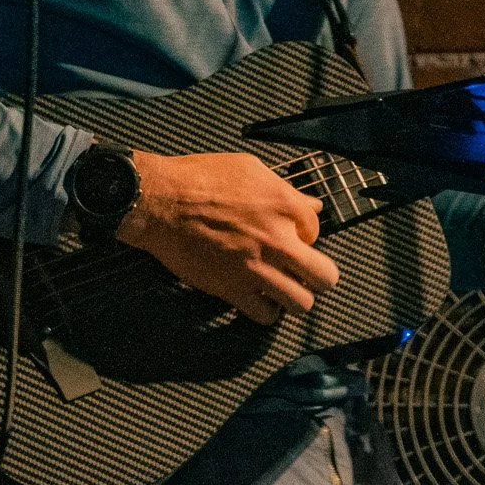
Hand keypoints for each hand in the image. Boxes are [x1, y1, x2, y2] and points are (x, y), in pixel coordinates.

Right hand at [116, 150, 338, 325]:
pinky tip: (257, 297)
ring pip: (301, 303)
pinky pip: (265, 315)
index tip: (291, 235)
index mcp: (283, 204)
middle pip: (325, 276)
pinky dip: (265, 310)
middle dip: (318, 274)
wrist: (159, 201)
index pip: (317, 229)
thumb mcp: (248, 168)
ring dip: (295, 296)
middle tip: (304, 271)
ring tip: (283, 287)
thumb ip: (284, 190)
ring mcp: (256, 268)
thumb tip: (312, 205)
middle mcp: (276, 239)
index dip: (304, 233)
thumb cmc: (197, 178)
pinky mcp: (233, 289)